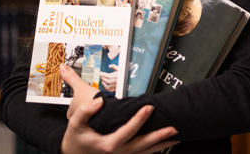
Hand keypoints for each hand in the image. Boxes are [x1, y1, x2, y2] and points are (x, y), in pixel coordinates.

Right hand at [60, 64, 178, 153]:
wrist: (73, 153)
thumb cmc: (76, 137)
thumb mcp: (75, 123)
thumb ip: (86, 111)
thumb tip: (98, 101)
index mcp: (107, 144)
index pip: (127, 131)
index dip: (139, 119)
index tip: (149, 107)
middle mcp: (118, 152)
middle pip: (142, 145)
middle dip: (159, 136)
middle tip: (173, 127)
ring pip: (145, 151)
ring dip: (161, 144)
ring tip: (177, 136)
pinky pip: (143, 153)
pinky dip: (155, 149)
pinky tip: (166, 142)